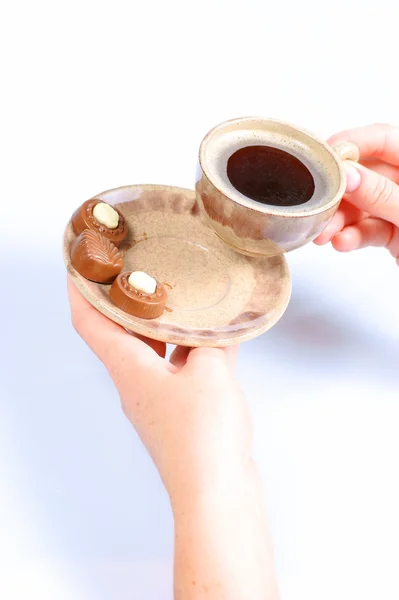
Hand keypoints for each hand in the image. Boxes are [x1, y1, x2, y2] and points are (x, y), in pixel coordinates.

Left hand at [67, 276, 250, 502]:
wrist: (216, 492)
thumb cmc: (202, 434)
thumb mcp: (210, 370)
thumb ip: (211, 340)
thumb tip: (215, 326)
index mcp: (129, 368)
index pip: (90, 323)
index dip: (80, 291)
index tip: (80, 265)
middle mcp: (136, 383)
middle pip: (120, 333)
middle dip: (127, 301)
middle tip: (142, 271)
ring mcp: (157, 400)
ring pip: (152, 351)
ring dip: (162, 326)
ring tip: (181, 298)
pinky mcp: (179, 414)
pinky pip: (178, 370)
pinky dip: (189, 350)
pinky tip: (215, 340)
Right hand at [314, 124, 398, 263]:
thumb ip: (383, 195)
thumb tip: (349, 174)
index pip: (384, 139)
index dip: (352, 143)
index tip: (323, 158)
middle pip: (366, 174)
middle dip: (340, 192)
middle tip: (319, 206)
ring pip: (361, 206)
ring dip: (340, 220)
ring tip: (325, 235)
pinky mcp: (395, 234)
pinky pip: (368, 229)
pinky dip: (352, 237)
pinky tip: (342, 244)